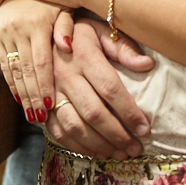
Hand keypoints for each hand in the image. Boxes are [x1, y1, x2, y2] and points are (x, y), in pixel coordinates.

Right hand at [0, 0, 72, 122]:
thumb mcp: (64, 6)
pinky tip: (18, 99)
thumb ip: (67, 27)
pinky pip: (4, 64)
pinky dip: (11, 83)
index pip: (41, 62)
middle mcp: (19, 29)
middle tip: (40, 118)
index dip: (44, 84)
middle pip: (26, 70)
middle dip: (32, 96)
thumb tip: (67, 47)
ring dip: (21, 95)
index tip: (50, 105)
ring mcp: (5, 33)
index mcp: (38, 23)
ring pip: (13, 70)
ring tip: (30, 115)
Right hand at [45, 19, 153, 159]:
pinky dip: (79, 147)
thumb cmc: (79, 35)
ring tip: (121, 153)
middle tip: (137, 148)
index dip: (129, 111)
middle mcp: (64, 75)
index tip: (145, 128)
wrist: (37, 36)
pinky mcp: (41, 106)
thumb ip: (123, 47)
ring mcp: (50, 92)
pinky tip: (97, 152)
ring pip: (75, 126)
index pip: (110, 88)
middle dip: (118, 135)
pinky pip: (58, 132)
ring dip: (100, 145)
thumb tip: (147, 65)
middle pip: (93, 112)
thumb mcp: (101, 31)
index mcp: (83, 54)